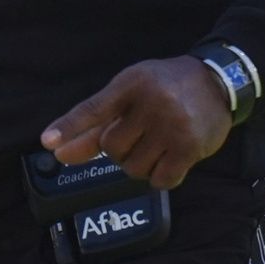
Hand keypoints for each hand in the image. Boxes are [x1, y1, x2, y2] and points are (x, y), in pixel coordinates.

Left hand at [41, 55, 232, 189]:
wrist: (217, 83)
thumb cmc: (165, 88)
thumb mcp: (130, 93)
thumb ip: (95, 125)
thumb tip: (58, 151)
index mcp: (131, 84)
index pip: (93, 109)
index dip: (70, 127)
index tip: (47, 143)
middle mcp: (151, 103)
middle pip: (112, 148)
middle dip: (120, 149)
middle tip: (140, 134)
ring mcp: (171, 127)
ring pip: (134, 168)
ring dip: (140, 164)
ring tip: (156, 144)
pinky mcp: (189, 148)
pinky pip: (160, 180)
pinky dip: (160, 176)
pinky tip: (170, 158)